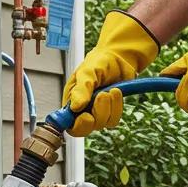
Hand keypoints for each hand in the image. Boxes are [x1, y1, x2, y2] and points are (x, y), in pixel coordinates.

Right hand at [61, 11, 159, 137]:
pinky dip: (117, 106)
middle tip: (102, 95)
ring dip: (109, 106)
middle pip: (86, 128)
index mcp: (71, 101)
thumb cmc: (98, 62)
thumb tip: (74, 107)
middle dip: (97, 114)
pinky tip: (116, 92)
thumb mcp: (87, 72)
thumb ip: (81, 89)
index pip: (68, 123)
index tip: (86, 116)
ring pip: (102, 123)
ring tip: (110, 90)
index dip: (76, 125)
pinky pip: (113, 119)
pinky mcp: (110, 112)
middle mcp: (82, 110)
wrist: (118, 58)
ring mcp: (96, 112)